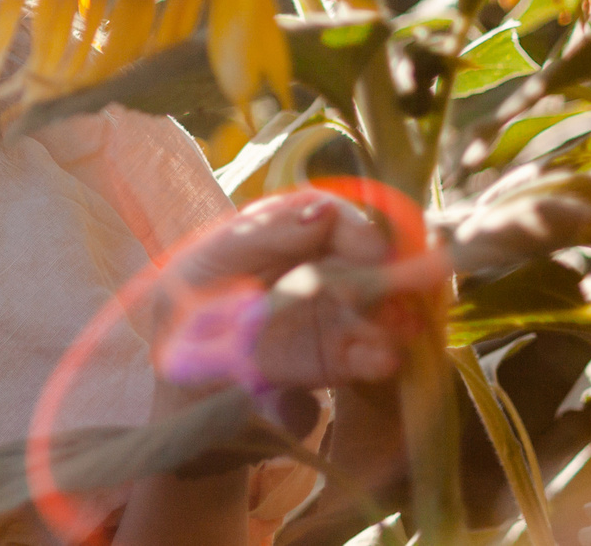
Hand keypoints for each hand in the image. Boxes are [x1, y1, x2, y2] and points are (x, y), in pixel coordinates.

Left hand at [151, 188, 407, 395]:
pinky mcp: (330, 359)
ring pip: (377, 307)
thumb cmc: (186, 304)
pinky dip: (379, 356)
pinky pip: (364, 354)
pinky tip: (384, 359)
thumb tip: (324, 210)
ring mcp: (325, 314)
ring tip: (406, 328)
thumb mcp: (215, 260)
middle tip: (414, 287)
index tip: (376, 248)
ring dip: (397, 315)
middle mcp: (311, 268)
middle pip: (368, 260)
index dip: (358, 228)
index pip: (332, 218)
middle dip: (396, 272)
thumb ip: (268, 235)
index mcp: (280, 234)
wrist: (175, 380)